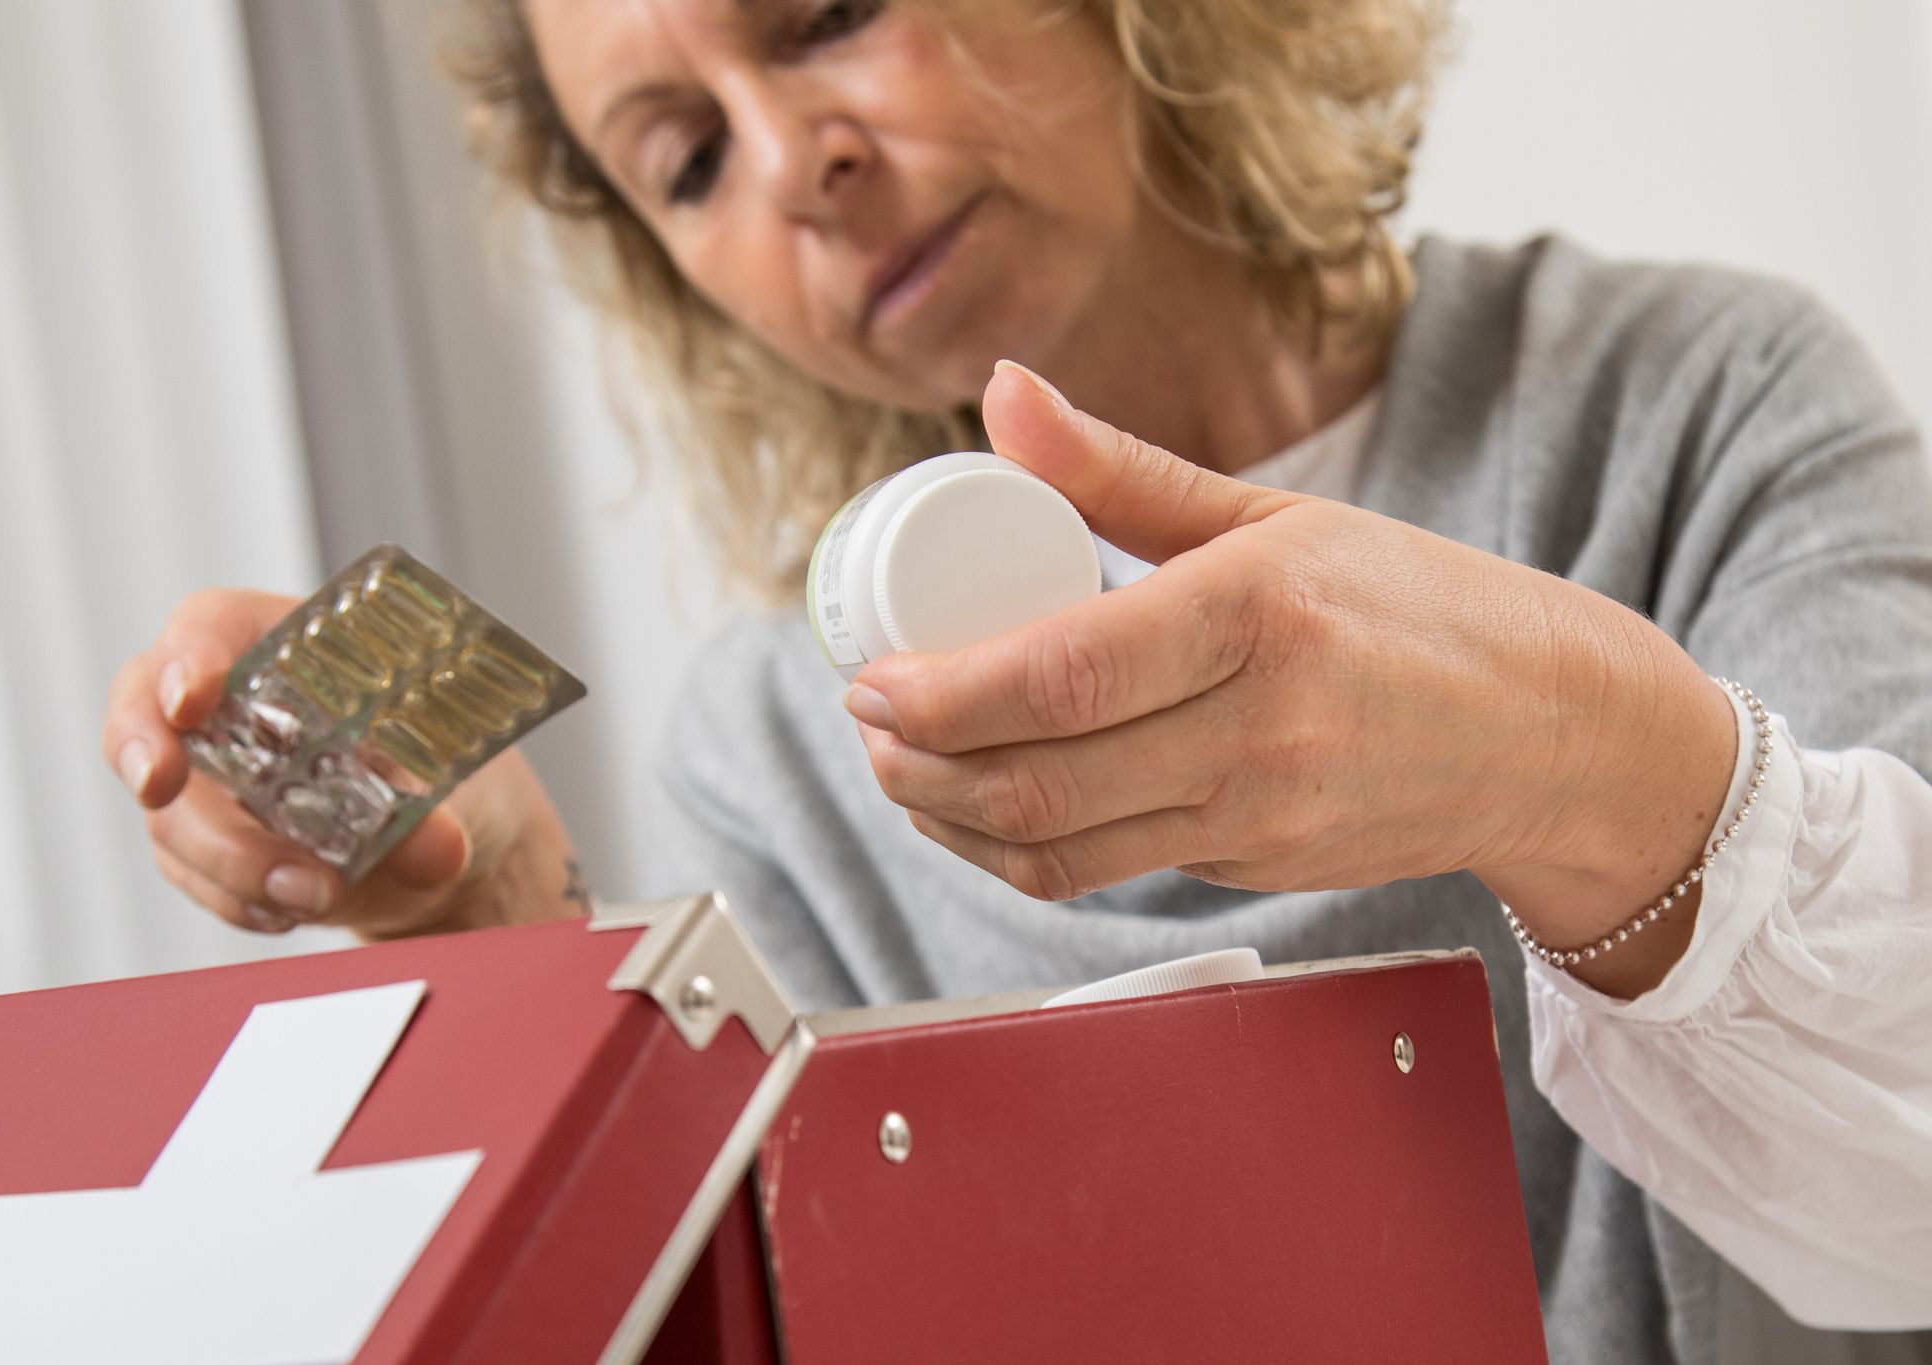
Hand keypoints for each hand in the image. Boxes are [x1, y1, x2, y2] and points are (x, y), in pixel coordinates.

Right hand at [102, 588, 582, 939]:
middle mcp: (232, 704)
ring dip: (228, 862)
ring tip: (312, 894)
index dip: (188, 653)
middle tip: (161, 790)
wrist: (444, 846)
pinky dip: (238, 900)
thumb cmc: (443, 777)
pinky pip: (193, 874)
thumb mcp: (454, 786)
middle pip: (146, 707)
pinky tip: (291, 911)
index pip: (212, 625)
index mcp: (290, 648)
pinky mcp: (209, 844)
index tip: (191, 698)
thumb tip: (436, 846)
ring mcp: (211, 777)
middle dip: (146, 751)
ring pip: (169, 812)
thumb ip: (436, 814)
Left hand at [848, 364, 1735, 997]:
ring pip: (1056, 847)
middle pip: (1035, 777)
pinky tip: (986, 809)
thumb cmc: (1419, 606)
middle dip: (917, 766)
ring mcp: (1258, 816)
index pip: (1057, 673)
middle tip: (868, 728)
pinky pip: (1106, 872)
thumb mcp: (1275, 515)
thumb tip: (1002, 393)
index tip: (871, 680)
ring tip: (904, 774)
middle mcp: (1257, 728)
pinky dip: (1022, 850)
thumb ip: (1120, 470)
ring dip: (952, 821)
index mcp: (1256, 614)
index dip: (938, 692)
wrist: (1556, 734)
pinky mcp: (1255, 870)